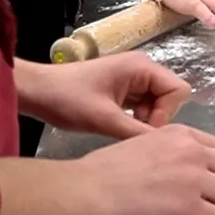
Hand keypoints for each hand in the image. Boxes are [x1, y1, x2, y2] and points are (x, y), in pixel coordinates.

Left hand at [19, 53, 192, 138]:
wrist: (36, 92)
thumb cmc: (67, 100)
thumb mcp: (104, 119)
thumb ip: (137, 132)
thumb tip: (164, 147)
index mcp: (142, 67)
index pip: (178, 90)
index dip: (167, 113)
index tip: (144, 128)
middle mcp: (142, 69)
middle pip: (170, 97)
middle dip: (157, 117)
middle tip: (133, 131)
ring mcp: (133, 79)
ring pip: (157, 104)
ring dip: (146, 120)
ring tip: (122, 130)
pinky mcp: (123, 90)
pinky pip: (143, 106)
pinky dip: (136, 119)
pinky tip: (118, 128)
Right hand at [74, 124, 214, 214]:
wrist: (86, 192)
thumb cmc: (100, 171)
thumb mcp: (140, 145)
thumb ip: (166, 154)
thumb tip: (173, 173)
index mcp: (180, 134)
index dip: (209, 166)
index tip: (195, 179)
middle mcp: (193, 152)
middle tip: (200, 197)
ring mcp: (195, 179)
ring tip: (193, 214)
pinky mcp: (191, 208)